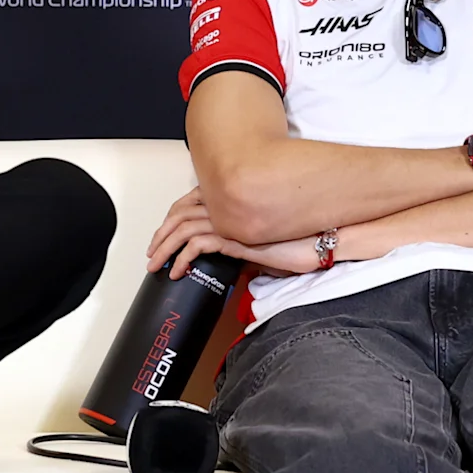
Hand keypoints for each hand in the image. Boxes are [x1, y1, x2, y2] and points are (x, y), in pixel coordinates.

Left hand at [144, 188, 330, 279]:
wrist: (320, 241)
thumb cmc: (298, 242)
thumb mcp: (262, 244)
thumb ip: (242, 245)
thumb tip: (230, 260)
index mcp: (233, 201)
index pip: (190, 203)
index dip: (171, 219)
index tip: (162, 237)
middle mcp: (229, 205)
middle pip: (181, 214)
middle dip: (161, 235)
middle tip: (152, 254)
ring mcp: (232, 219)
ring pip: (183, 228)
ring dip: (165, 248)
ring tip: (158, 265)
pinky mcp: (236, 236)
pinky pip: (198, 244)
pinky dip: (183, 258)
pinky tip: (179, 271)